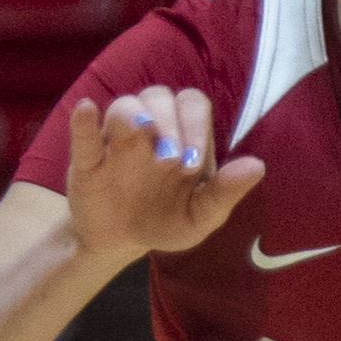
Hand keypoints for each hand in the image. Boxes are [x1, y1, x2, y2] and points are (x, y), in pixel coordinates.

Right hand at [63, 90, 264, 268]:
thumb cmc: (166, 220)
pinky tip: (86, 110)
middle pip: (159, 97)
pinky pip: (83, 134)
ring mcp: (117, 140)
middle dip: (168, 122)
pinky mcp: (87, 160)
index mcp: (183, 134)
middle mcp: (151, 128)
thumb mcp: (200, 217)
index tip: (192, 165)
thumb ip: (226, 193)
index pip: (192, 105)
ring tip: (142, 137)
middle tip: (170, 160)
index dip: (195, 125)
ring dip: (134, 116)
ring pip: (125, 105)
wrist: (121, 243)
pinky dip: (83, 122)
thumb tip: (257, 166)